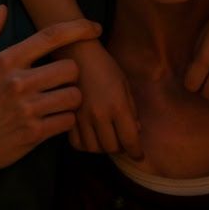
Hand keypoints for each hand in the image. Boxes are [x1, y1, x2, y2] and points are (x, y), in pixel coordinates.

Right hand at [0, 6, 98, 188]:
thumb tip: (2, 8)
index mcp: (6, 61)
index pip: (51, 36)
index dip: (79, 28)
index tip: (95, 28)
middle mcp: (19, 83)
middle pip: (70, 68)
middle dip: (72, 73)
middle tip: (63, 79)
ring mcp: (28, 109)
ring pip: (74, 95)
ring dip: (72, 98)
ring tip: (61, 99)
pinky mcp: (34, 134)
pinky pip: (68, 121)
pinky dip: (66, 120)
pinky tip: (56, 119)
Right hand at [60, 39, 143, 159]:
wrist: (76, 53)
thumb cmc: (105, 66)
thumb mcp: (124, 84)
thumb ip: (131, 109)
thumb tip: (136, 130)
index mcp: (118, 105)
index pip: (130, 140)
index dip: (136, 152)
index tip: (139, 156)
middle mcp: (100, 115)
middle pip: (112, 148)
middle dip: (121, 148)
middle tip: (123, 141)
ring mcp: (82, 117)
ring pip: (94, 148)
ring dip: (103, 147)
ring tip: (107, 137)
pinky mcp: (68, 116)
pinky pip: (77, 143)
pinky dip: (86, 144)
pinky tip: (91, 136)